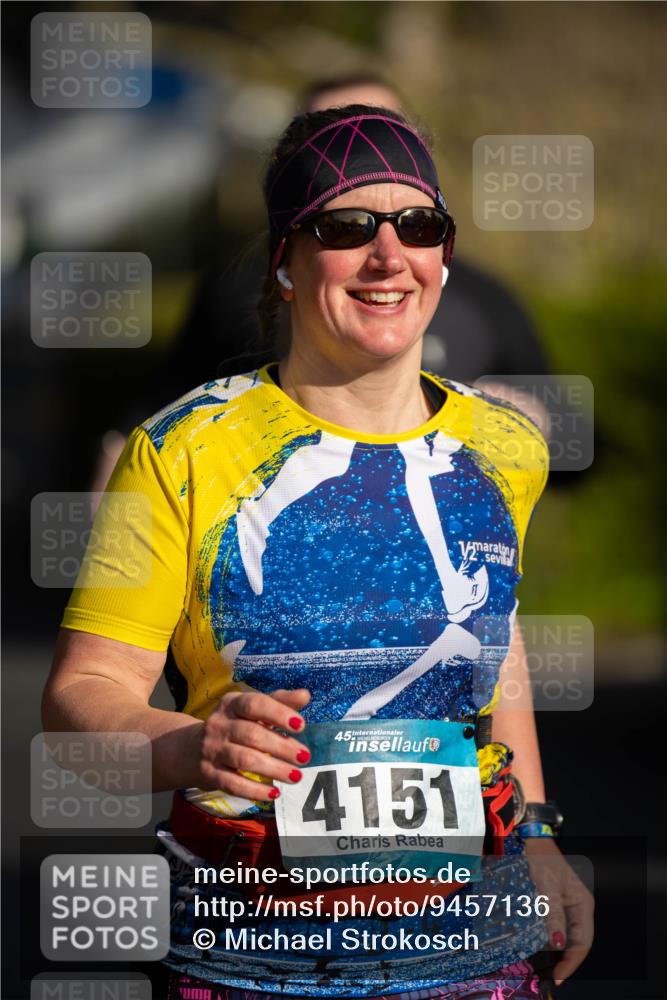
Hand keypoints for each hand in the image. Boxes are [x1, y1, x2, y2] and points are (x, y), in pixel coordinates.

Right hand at [193, 688, 311, 801]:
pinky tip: (274, 793)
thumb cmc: (232, 725)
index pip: (254, 704)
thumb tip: (305, 695)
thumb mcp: (251, 710)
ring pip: (244, 760)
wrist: (188, 749)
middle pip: (252, 734)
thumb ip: (279, 702)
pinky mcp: (209, 774)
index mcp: (231, 704)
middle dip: (281, 747)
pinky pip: (232, 784)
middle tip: (305, 756)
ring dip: (273, 769)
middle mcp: (219, 724)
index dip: (278, 713)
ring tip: (296, 776)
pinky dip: (254, 790)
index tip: (301, 725)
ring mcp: (212, 749)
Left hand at [523, 837, 593, 985]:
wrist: (530, 839)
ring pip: (565, 936)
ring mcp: (567, 905)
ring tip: (544, 968)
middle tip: (550, 977)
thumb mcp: (547, 887)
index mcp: (582, 904)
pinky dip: (549, 939)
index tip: (558, 977)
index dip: (572, 962)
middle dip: (564, 961)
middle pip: (576, 942)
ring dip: (556, 953)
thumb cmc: (541, 859)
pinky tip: (540, 948)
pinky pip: (556, 927)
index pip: (583, 942)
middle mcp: (578, 907)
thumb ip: (553, 915)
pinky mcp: (554, 903)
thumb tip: (558, 945)